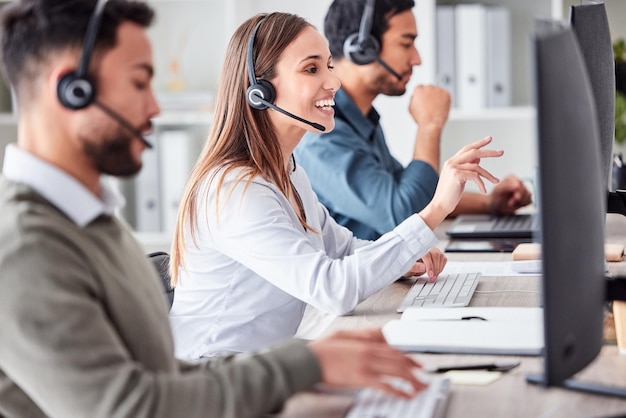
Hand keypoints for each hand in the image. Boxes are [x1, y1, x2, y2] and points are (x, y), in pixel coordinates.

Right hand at [308, 328, 426, 397]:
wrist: (309, 360)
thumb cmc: (322, 349)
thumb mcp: (343, 334)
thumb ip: (364, 333)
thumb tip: (380, 332)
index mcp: (365, 342)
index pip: (394, 349)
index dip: (409, 357)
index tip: (417, 364)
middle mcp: (369, 352)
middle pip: (399, 360)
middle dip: (415, 370)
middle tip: (424, 378)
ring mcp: (366, 364)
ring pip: (396, 371)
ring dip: (412, 380)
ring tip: (419, 388)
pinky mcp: (360, 378)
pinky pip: (385, 385)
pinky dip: (398, 390)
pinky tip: (404, 395)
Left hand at [403, 248, 446, 281]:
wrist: (409, 264)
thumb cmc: (407, 264)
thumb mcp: (407, 267)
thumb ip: (415, 267)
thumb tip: (423, 267)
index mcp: (417, 249)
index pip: (426, 255)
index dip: (429, 265)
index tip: (430, 274)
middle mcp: (426, 247)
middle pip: (435, 254)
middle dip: (435, 268)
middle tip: (432, 278)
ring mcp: (433, 249)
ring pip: (440, 257)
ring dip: (438, 269)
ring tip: (433, 276)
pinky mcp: (438, 254)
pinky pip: (443, 259)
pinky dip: (440, 267)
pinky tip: (435, 272)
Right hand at [409, 85, 449, 128]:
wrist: (431, 123)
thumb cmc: (421, 117)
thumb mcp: (411, 107)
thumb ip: (413, 98)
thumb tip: (416, 95)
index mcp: (419, 89)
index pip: (421, 88)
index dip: (422, 96)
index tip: (424, 102)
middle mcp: (429, 87)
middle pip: (430, 89)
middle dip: (430, 96)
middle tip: (430, 106)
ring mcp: (438, 90)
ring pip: (438, 92)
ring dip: (437, 97)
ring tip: (435, 108)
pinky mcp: (446, 94)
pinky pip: (445, 95)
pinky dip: (444, 100)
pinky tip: (440, 107)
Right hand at [420, 136, 502, 228]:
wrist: (440, 205)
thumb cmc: (450, 194)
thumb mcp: (460, 179)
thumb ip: (467, 168)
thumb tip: (478, 159)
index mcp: (451, 162)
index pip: (467, 148)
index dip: (479, 143)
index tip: (489, 139)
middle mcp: (451, 162)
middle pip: (474, 152)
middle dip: (489, 152)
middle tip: (501, 152)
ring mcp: (453, 168)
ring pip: (477, 167)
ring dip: (489, 175)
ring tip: (495, 181)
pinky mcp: (456, 175)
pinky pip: (475, 176)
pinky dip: (482, 183)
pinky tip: (483, 190)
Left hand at [488, 175, 531, 214]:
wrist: (495, 206)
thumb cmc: (495, 197)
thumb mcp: (498, 191)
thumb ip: (506, 186)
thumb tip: (517, 185)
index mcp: (511, 178)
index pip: (519, 183)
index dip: (517, 191)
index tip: (513, 197)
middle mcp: (518, 182)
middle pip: (524, 190)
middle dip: (518, 198)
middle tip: (510, 202)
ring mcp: (523, 189)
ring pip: (528, 195)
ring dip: (520, 202)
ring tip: (511, 203)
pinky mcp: (525, 197)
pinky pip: (529, 201)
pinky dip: (523, 204)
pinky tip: (516, 204)